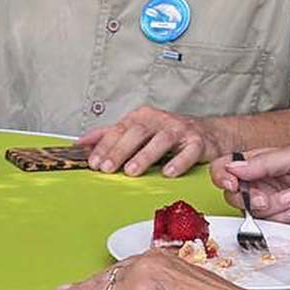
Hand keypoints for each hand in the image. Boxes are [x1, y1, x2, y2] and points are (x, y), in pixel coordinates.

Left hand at [75, 105, 218, 176]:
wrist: (209, 133)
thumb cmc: (168, 134)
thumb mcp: (137, 130)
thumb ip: (109, 136)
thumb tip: (80, 144)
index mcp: (142, 117)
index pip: (119, 129)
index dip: (105, 146)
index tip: (93, 162)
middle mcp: (160, 120)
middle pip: (137, 133)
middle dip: (119, 151)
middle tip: (106, 168)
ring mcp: (180, 130)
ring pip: (161, 141)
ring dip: (145, 156)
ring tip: (131, 171)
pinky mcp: (198, 142)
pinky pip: (188, 151)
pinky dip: (178, 161)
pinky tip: (167, 172)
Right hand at [210, 145, 289, 238]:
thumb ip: (264, 161)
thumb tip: (232, 167)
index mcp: (260, 161)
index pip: (227, 164)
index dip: (223, 173)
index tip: (232, 181)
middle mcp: (258, 181)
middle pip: (231, 190)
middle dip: (247, 195)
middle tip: (263, 198)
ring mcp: (263, 203)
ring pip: (246, 208)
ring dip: (269, 205)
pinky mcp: (272, 222)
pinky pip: (262, 223)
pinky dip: (280, 217)